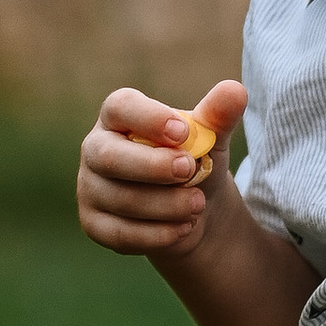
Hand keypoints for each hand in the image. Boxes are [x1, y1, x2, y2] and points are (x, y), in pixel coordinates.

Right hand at [78, 80, 246, 257]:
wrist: (192, 211)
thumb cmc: (194, 162)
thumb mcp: (210, 139)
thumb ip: (218, 116)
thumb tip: (236, 91)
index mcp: (119, 117)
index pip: (120, 107)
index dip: (149, 118)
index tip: (183, 132)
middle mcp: (96, 149)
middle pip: (110, 156)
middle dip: (153, 166)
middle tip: (191, 170)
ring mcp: (90, 188)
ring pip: (121, 199)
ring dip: (167, 205)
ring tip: (198, 204)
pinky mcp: (94, 224)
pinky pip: (120, 233)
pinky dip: (158, 234)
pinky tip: (184, 227)